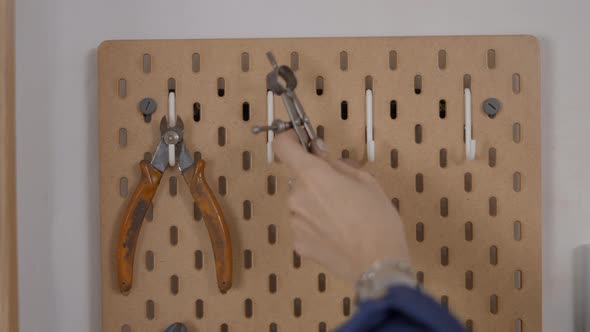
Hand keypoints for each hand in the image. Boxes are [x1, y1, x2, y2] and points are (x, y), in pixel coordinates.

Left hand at [273, 132, 410, 282]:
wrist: (378, 264)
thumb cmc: (378, 219)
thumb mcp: (366, 181)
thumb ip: (337, 163)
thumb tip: (320, 151)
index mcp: (313, 176)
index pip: (283, 147)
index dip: (288, 139)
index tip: (299, 139)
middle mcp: (297, 197)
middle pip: (299, 179)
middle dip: (317, 180)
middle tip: (342, 191)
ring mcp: (295, 222)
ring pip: (302, 204)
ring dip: (316, 204)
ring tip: (344, 218)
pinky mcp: (298, 244)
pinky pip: (305, 226)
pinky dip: (317, 226)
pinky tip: (337, 234)